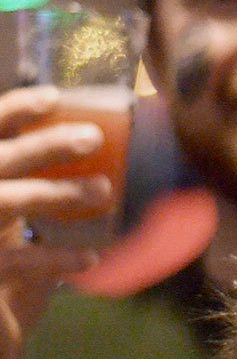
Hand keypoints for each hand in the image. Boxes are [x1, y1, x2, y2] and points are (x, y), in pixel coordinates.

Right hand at [0, 86, 108, 358]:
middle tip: (93, 137)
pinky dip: (56, 258)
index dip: (14, 109)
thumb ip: (20, 167)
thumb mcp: (5, 194)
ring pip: (9, 202)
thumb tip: (80, 139)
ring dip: (58, 194)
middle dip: (44, 146)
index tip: (54, 96)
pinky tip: (91, 258)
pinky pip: (18, 261)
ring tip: (105, 190)